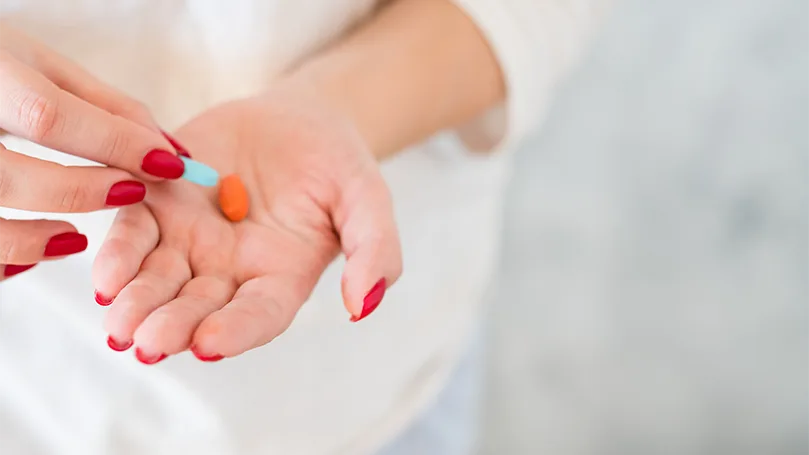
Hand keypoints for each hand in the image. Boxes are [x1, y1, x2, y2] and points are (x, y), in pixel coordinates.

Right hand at [0, 25, 186, 279]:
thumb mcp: (44, 65)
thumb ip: (107, 107)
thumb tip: (169, 152)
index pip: (48, 117)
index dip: (114, 145)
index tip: (167, 164)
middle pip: (7, 176)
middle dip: (80, 191)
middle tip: (131, 193)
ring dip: (32, 239)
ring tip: (74, 239)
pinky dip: (4, 255)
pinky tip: (32, 250)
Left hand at [93, 87, 402, 361]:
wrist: (301, 118)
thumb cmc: (340, 164)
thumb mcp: (369, 200)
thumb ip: (374, 249)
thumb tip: (363, 306)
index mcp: (282, 277)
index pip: (260, 313)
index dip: (236, 329)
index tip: (208, 343)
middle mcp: (232, 270)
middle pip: (199, 306)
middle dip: (173, 324)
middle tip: (148, 342)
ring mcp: (194, 239)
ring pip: (159, 277)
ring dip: (137, 300)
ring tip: (118, 320)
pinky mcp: (163, 203)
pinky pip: (135, 232)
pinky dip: (120, 253)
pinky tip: (106, 275)